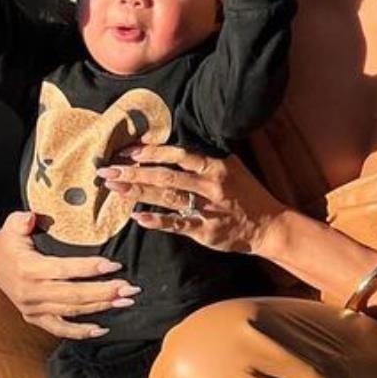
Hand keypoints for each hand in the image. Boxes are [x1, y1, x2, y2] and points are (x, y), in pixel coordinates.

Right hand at [0, 210, 136, 340]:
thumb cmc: (9, 242)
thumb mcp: (11, 226)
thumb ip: (20, 221)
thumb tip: (30, 217)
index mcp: (28, 269)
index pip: (64, 270)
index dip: (89, 268)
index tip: (115, 265)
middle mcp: (31, 293)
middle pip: (73, 295)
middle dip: (104, 292)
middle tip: (129, 288)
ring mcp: (33, 309)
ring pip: (72, 311)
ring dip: (100, 307)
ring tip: (125, 301)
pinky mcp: (35, 318)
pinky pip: (60, 329)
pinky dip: (81, 332)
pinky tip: (103, 329)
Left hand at [101, 143, 282, 256]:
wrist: (269, 224)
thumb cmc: (246, 193)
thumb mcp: (231, 167)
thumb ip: (204, 159)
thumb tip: (174, 147)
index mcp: (215, 165)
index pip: (178, 154)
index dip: (151, 152)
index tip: (127, 151)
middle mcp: (210, 184)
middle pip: (166, 175)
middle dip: (134, 172)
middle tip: (107, 170)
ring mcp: (208, 207)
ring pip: (168, 197)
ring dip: (138, 192)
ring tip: (114, 188)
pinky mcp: (206, 230)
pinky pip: (178, 224)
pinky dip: (158, 221)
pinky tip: (138, 217)